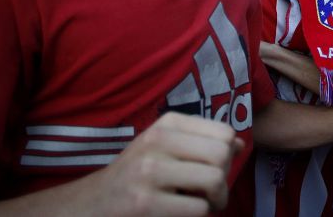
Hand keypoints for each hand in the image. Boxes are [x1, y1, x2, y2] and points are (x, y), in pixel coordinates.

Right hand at [87, 112, 242, 215]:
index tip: (214, 167)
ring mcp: (150, 172)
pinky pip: (198, 208)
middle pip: (222, 155)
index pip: (224, 132)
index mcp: (166, 124)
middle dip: (225, 178)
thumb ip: (201, 142)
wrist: (92, 203)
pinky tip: (185, 213)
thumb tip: (240, 144)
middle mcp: (157, 141)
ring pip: (214, 180)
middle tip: (213, 192)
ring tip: (205, 204)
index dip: (228, 154)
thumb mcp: (165, 146)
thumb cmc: (136, 174)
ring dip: (217, 200)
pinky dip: (200, 214)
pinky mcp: (145, 204)